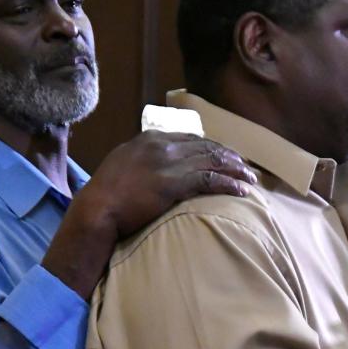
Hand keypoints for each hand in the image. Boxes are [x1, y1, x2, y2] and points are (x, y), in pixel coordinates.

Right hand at [43, 130, 256, 297]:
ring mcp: (168, 163)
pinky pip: (210, 180)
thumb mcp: (123, 165)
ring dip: (235, 171)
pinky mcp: (174, 183)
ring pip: (212, 161)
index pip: (191, 138)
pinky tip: (241, 191)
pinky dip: (229, 185)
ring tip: (251, 180)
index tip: (226, 156)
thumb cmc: (105, 195)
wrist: (96, 209)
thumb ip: (142, 160)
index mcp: (150, 139)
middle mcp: (162, 146)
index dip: (213, 148)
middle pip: (206, 147)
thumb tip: (155, 167)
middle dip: (230, 157)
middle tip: (246, 168)